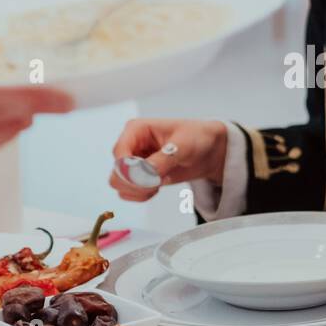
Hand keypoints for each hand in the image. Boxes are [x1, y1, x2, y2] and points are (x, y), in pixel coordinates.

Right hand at [109, 118, 227, 200]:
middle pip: (116, 174)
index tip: (152, 178)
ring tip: (161, 182)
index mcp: (136, 130)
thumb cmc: (197, 137)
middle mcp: (130, 146)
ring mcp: (133, 163)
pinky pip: (129, 193)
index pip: (119, 155)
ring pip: (120, 186)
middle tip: (159, 182)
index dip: (131, 171)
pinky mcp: (138, 176)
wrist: (209, 150)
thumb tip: (145, 174)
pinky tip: (158, 186)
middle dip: (137, 184)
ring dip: (140, 191)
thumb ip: (163, 159)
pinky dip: (142, 195)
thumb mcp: (183, 145)